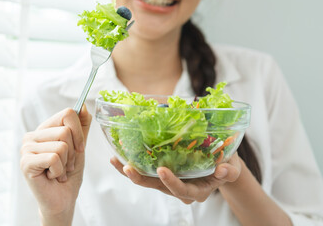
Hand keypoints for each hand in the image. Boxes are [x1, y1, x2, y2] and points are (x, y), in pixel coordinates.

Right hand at [20, 106, 91, 218]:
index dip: (79, 132)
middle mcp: (32, 135)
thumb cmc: (69, 172)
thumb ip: (81, 126)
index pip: (68, 113)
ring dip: (66, 163)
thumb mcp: (79, 146)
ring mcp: (26, 148)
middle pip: (65, 131)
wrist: (63, 198)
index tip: (79, 148)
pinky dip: (59, 170)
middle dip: (73, 152)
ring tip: (58, 171)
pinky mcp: (26, 162)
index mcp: (45, 128)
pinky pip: (54, 158)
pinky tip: (52, 176)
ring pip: (61, 145)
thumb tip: (84, 106)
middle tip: (65, 164)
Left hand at [111, 152, 241, 203]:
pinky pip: (146, 172)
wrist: (220, 164)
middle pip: (158, 187)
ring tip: (116, 161)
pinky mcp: (163, 174)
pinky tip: (118, 158)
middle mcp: (180, 188)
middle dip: (142, 179)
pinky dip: (133, 165)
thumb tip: (223, 169)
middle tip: (128, 168)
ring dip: (131, 172)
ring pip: (148, 180)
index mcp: (197, 191)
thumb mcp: (232, 167)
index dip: (172, 183)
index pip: (182, 191)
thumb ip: (230, 171)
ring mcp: (169, 182)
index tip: (162, 170)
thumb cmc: (226, 165)